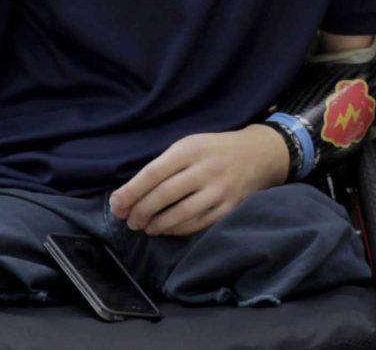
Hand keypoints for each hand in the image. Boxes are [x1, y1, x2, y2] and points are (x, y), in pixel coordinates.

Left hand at [108, 125, 288, 237]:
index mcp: (190, 149)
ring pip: (181, 213)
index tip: (116, 205)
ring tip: (145, 227)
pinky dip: (177, 229)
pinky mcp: (229, 208)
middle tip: (129, 221)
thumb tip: (127, 194)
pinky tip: (166, 229)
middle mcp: (205, 169)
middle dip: (141, 211)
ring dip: (157, 224)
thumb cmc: (214, 150)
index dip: (132, 191)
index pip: (153, 172)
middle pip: (164, 194)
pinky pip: (198, 224)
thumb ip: (162, 166)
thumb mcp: (189, 145)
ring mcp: (219, 190)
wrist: (258, 154)